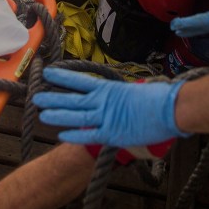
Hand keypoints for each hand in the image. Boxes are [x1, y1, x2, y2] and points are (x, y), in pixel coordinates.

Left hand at [31, 67, 189, 147]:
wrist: (172, 108)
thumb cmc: (160, 98)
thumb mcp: (136, 91)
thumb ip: (123, 96)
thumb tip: (120, 96)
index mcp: (109, 89)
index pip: (80, 80)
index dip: (63, 77)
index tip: (49, 73)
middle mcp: (104, 101)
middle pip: (72, 99)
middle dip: (53, 98)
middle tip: (36, 97)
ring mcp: (107, 118)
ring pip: (76, 116)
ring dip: (58, 115)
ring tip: (42, 114)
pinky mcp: (113, 133)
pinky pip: (89, 135)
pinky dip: (75, 135)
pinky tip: (61, 135)